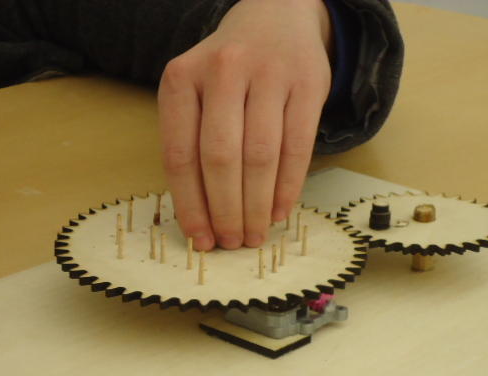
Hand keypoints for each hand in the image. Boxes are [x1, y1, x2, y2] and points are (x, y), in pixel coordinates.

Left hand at [158, 0, 331, 250]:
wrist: (278, 17)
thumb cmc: (232, 69)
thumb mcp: (198, 90)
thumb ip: (194, 139)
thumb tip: (204, 214)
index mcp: (182, 77)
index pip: (180, 154)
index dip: (191, 204)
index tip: (201, 237)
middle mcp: (222, 70)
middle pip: (220, 158)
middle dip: (226, 210)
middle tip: (232, 241)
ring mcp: (268, 74)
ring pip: (260, 156)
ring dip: (256, 205)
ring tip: (254, 233)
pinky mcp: (308, 84)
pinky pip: (297, 147)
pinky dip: (288, 187)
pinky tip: (279, 210)